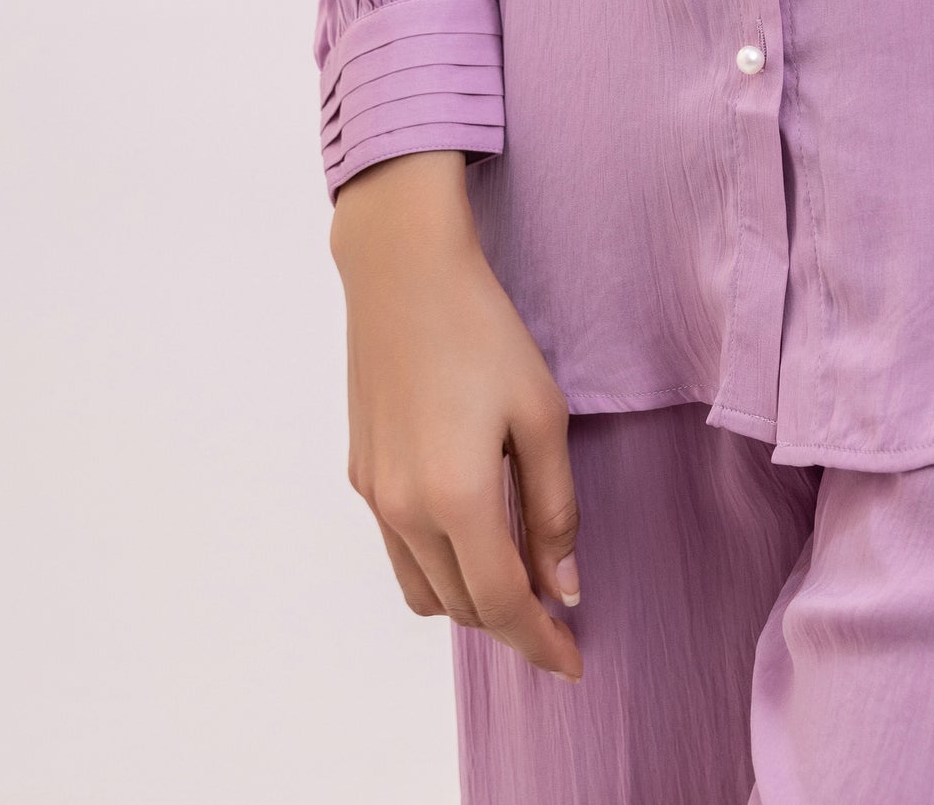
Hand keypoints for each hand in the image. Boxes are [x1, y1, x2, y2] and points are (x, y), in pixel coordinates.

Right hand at [330, 151, 582, 681]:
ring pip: (423, 589)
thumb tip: (562, 586)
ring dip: (469, 598)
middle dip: (511, 620)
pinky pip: (398, 551)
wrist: (404, 273)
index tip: (573, 660)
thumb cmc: (484, 333)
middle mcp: (404, 511)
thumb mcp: (541, 415)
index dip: (540, 641)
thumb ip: (554, 509)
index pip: (501, 604)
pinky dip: (437, 564)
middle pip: (461, 607)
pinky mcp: (360, 474)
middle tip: (556, 605)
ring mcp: (375, 496)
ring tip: (515, 571)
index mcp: (456, 499)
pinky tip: (471, 530)